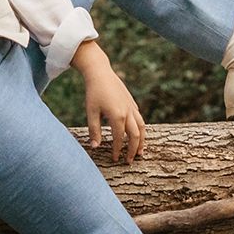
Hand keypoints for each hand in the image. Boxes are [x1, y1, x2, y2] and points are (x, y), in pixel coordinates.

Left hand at [73, 40, 145, 163]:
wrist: (100, 73)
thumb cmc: (93, 93)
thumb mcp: (91, 112)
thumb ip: (94, 131)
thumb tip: (95, 147)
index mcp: (117, 116)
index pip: (119, 139)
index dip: (117, 150)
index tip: (115, 160)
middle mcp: (128, 112)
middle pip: (135, 135)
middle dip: (133, 150)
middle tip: (129, 161)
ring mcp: (131, 107)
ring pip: (141, 127)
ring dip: (141, 141)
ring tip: (139, 151)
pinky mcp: (132, 102)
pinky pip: (139, 118)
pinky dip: (140, 128)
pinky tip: (137, 133)